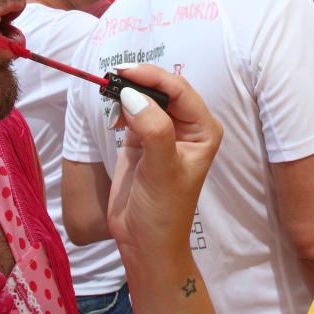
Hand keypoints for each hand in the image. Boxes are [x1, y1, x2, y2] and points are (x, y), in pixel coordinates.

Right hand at [107, 65, 222, 254]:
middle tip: (113, 78)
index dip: (154, 77)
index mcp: (203, 129)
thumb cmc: (164, 210)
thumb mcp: (163, 169)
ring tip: (110, 93)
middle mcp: (187, 126)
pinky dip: (120, 106)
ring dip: (128, 91)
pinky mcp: (141, 138)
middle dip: (140, 80)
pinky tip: (113, 115)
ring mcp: (163, 131)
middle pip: (163, 89)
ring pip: (146, 97)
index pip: (180, 91)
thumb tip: (133, 95)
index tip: (126, 72)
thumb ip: (153, 128)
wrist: (144, 242)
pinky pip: (131, 111)